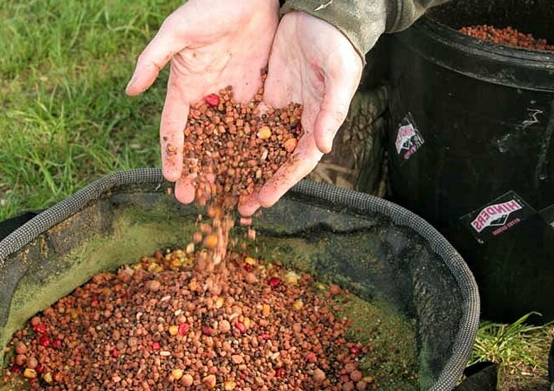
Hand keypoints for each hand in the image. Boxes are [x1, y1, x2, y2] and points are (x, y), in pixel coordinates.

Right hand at [125, 0, 278, 203]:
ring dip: (223, 169)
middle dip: (195, 172)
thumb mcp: (176, 32)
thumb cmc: (208, 6)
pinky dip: (252, 150)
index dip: (172, 153)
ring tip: (223, 195)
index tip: (170, 177)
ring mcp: (232, 100)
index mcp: (184, 88)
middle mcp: (206, 100)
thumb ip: (153, 60)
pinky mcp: (256, 95)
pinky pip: (253, 127)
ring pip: (226, 142)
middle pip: (199, 143)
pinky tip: (254, 172)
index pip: (174, 129)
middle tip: (193, 200)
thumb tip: (130, 91)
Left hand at [238, 11, 362, 216]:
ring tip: (221, 186)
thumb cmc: (336, 43)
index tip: (261, 201)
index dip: (280, 183)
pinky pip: (244, 121)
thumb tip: (324, 147)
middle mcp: (296, 121)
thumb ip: (332, 111)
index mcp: (318, 122)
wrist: (318, 12)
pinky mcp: (263, 94)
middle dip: (256, 183)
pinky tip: (214, 151)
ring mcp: (278, 109)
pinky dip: (231, 137)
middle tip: (237, 206)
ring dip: (240, 165)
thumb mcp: (339, 74)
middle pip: (274, 160)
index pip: (298, 162)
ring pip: (256, 145)